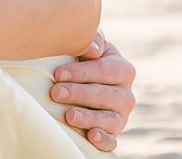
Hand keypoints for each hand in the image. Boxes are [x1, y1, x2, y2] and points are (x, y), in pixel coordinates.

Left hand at [51, 30, 135, 152]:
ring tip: (68, 116)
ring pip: (110, 120)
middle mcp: (126, 95)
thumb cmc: (83, 56)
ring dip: (89, 118)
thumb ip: (92, 39)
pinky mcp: (113, 133)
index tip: (58, 74)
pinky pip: (112, 141)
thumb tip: (93, 49)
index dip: (82, 73)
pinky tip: (90, 137)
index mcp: (123, 69)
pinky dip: (104, 141)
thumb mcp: (88, 43)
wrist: (82, 78)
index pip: (105, 70)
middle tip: (55, 92)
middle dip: (80, 94)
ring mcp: (121, 116)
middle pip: (107, 96)